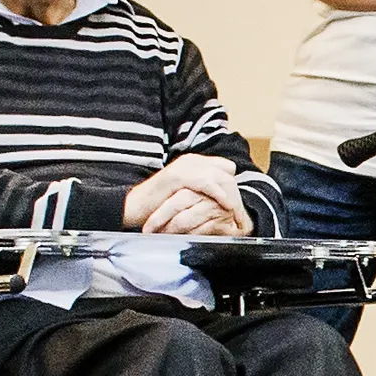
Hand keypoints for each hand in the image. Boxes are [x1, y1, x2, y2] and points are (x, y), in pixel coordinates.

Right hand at [123, 157, 247, 236]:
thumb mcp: (185, 196)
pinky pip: (206, 183)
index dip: (233, 186)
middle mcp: (191, 161)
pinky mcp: (178, 176)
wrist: (134, 208)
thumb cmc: (158, 205)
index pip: (226, 168)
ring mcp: (184, 166)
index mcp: (194, 162)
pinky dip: (219, 195)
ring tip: (236, 213)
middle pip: (226, 172)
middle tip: (241, 214)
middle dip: (236, 193)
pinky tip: (226, 206)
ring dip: (231, 196)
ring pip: (220, 177)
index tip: (237, 207)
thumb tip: (224, 199)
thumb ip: (201, 192)